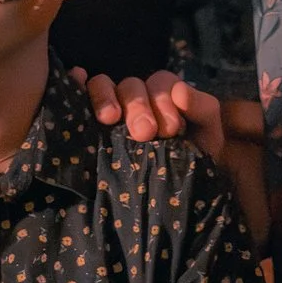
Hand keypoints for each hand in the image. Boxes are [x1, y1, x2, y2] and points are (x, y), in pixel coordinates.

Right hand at [78, 70, 269, 247]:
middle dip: (139, 106)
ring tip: (109, 120)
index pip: (160, 83)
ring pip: (103, 85)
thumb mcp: (207, 137)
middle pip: (131, 85)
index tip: (171, 131)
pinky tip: (75, 86)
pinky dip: (77, 84)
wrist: (171, 199)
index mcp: (163, 96)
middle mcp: (135, 98)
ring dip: (106, 98)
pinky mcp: (86, 120)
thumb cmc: (190, 163)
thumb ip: (203, 110)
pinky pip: (80, 92)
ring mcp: (109, 107)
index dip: (164, 101)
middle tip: (145, 133)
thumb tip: (180, 92)